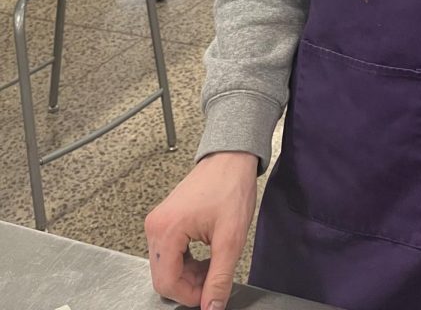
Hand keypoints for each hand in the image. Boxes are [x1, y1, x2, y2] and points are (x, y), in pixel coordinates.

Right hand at [146, 151, 258, 309]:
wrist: (232, 158)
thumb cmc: (231, 186)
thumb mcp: (230, 238)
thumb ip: (219, 278)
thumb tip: (211, 306)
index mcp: (166, 230)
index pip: (167, 282)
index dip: (189, 296)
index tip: (209, 297)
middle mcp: (156, 226)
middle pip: (163, 276)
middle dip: (189, 286)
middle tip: (213, 281)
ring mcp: (159, 222)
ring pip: (166, 267)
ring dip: (188, 275)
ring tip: (213, 267)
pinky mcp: (166, 220)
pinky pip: (169, 253)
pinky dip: (186, 262)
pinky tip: (205, 258)